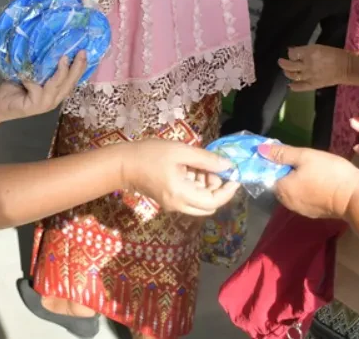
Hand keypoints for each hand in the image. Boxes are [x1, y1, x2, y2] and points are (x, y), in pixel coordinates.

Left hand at [0, 52, 87, 121]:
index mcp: (57, 91)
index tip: (86, 51)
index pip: (73, 79)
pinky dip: (33, 78)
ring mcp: (45, 103)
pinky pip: (37, 89)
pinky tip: (28, 71)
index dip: (81, 67)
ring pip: (57, 86)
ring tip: (64, 58)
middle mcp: (55, 99)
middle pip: (69, 83)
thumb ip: (43, 66)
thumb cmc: (16, 86)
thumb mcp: (33, 73)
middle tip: (82, 52)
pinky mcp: (34, 106)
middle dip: (77, 68)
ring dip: (61, 72)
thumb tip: (52, 45)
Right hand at [122, 140, 239, 216]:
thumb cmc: (151, 154)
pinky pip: (190, 198)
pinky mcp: (169, 201)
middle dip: (217, 187)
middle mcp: (179, 206)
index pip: (214, 202)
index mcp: (182, 195)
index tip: (235, 176)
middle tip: (212, 167)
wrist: (123, 164)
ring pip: (200, 202)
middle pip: (209, 205)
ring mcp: (173, 205)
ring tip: (198, 164)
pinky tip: (190, 169)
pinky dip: (196, 186)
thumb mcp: (180, 151)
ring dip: (206, 186)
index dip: (228, 191)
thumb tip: (228, 166)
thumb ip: (205, 159)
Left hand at [259, 144, 358, 219]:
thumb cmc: (329, 173)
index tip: (289, 154)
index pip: (269, 173)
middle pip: (281, 182)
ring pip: (293, 190)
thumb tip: (260, 150)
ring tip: (315, 169)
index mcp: (281, 189)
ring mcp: (301, 210)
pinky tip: (320, 181)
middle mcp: (287, 203)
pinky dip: (308, 189)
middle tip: (305, 160)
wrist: (356, 197)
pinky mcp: (313, 213)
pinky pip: (304, 197)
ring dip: (299, 180)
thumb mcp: (304, 157)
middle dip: (288, 171)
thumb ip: (281, 153)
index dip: (276, 162)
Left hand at [280, 44, 358, 91]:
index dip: (290, 53)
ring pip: (293, 75)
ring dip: (287, 73)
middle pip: (289, 64)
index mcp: (309, 52)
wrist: (348, 67)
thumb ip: (306, 50)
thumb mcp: (319, 47)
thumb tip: (295, 52)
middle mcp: (307, 64)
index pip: (293, 53)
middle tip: (281, 61)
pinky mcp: (313, 84)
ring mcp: (309, 75)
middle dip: (283, 62)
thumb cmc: (335, 54)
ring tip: (286, 71)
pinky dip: (294, 87)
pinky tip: (290, 86)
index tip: (291, 52)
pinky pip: (301, 87)